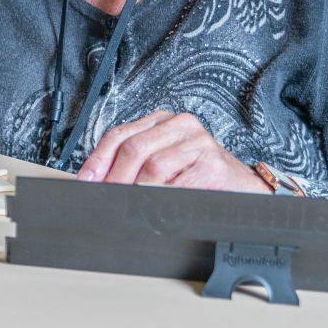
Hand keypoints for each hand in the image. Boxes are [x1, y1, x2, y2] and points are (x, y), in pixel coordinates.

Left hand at [75, 111, 269, 192]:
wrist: (241, 186)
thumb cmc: (198, 174)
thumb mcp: (163, 161)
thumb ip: (133, 164)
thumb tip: (98, 182)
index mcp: (162, 121)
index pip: (120, 134)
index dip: (99, 159)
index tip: (86, 179)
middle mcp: (180, 126)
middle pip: (134, 148)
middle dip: (115, 177)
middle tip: (105, 196)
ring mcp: (198, 143)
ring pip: (153, 165)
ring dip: (135, 190)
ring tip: (127, 204)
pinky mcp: (211, 165)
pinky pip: (177, 184)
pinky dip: (160, 197)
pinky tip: (153, 206)